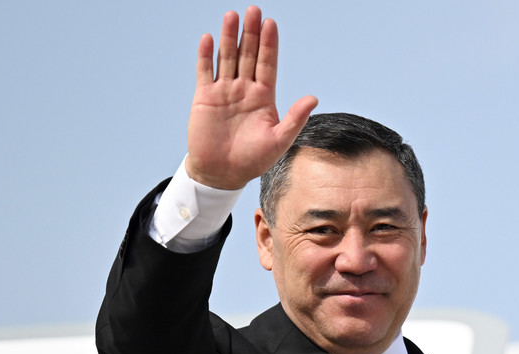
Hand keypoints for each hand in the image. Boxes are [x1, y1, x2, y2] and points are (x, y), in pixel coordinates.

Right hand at [185, 6, 317, 189]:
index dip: (269, 44)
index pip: (268, 64)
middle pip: (248, 55)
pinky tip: (208, 39)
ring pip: (227, 58)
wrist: (223, 173)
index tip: (271, 24)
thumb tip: (314, 98)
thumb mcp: (279, 140)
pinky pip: (205, 72)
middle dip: (251, 33)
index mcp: (264, 97)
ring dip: (229, 37)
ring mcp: (224, 91)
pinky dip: (206, 56)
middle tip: (253, 10)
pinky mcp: (204, 97)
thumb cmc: (253, 160)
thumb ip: (295, 118)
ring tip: (231, 16)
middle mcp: (245, 89)